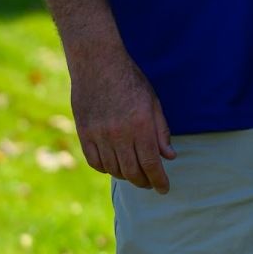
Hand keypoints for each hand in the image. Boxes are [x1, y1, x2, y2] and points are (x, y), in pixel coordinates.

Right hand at [67, 43, 175, 193]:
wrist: (97, 64)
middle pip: (132, 171)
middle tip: (151, 184)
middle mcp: (119, 134)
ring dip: (126, 176)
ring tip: (136, 175)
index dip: (159, 180)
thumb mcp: (153, 102)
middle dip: (144, 182)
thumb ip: (161, 131)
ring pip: (114, 169)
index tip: (164, 189)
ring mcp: (99, 135)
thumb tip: (169, 157)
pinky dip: (106, 168)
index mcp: (140, 125)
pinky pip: (95, 161)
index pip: (151, 163)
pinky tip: (115, 167)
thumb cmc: (131, 80)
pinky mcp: (84, 134)